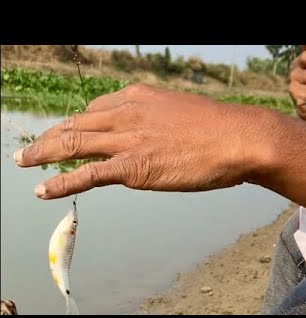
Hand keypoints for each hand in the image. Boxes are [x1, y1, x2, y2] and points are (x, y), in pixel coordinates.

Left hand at [14, 84, 267, 198]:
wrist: (239, 138)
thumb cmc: (219, 130)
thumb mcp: (183, 114)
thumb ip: (160, 122)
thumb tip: (155, 136)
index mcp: (139, 98)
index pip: (96, 108)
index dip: (77, 122)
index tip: (69, 131)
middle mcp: (127, 113)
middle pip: (77, 122)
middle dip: (51, 135)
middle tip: (34, 146)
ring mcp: (128, 140)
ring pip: (73, 143)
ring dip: (43, 153)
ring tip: (24, 161)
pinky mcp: (133, 167)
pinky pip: (87, 174)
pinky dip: (61, 182)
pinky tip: (43, 190)